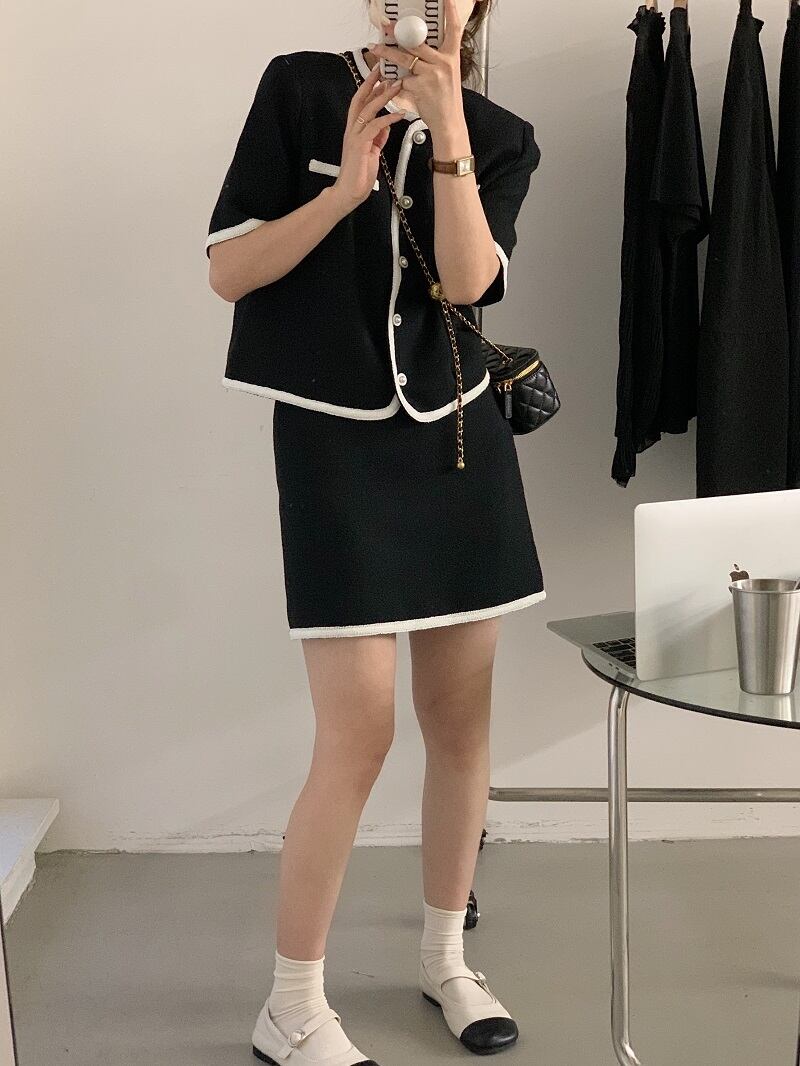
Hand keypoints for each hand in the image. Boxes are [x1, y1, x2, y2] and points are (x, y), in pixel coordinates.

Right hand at [331, 63, 407, 213]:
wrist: (349, 193)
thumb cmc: (359, 175)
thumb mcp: (372, 152)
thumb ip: (377, 137)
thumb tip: (386, 126)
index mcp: (354, 130)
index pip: (360, 103)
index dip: (369, 87)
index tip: (379, 75)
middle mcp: (352, 130)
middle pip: (360, 99)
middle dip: (372, 83)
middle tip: (384, 69)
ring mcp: (354, 137)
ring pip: (368, 109)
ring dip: (383, 97)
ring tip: (397, 86)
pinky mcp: (360, 146)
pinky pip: (375, 127)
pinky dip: (388, 119)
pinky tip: (399, 114)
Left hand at [369, 0, 467, 139]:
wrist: (449, 123)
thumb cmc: (447, 101)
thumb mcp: (448, 75)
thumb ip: (436, 60)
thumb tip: (418, 49)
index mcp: (452, 57)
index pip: (454, 29)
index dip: (451, 12)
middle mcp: (443, 63)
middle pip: (418, 42)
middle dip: (399, 32)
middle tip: (387, 26)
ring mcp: (432, 74)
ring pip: (405, 58)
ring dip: (387, 54)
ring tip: (376, 49)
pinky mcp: (420, 87)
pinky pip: (402, 79)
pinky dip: (394, 81)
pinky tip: (389, 82)